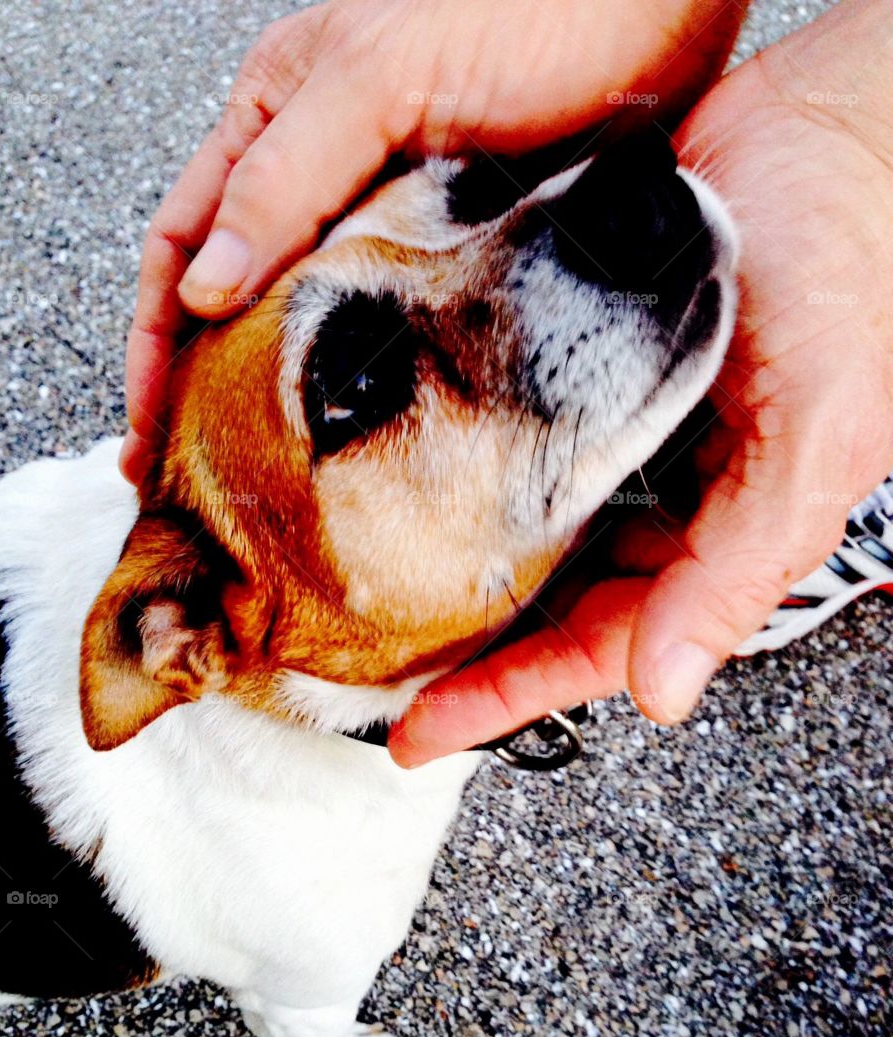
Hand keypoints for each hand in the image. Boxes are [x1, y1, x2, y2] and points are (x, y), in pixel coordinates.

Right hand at [121, 0, 741, 482]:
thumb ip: (284, 178)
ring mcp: (391, 223)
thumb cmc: (527, 4)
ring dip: (287, 400)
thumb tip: (205, 291)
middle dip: (208, 390)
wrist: (657, 11)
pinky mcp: (455, 258)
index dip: (155, 342)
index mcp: (277, 118)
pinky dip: (371, 389)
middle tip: (197, 482)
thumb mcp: (380, 78)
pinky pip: (394, 335)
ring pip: (316, 327)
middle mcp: (323, 175)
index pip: (184, 244)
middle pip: (241, 299)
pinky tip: (363, 437)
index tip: (151, 431)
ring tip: (269, 483)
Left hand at [390, 0, 892, 766]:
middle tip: (363, 669)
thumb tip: (665, 693)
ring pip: (521, 527)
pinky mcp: (579, 366)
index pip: (594, 645)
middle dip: (464, 647)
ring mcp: (616, 435)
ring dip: (452, 562)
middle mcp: (659, 498)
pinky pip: (510, 435)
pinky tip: (405, 472)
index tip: (419, 739)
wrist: (835, 128)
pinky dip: (460, 462)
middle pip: (546, 602)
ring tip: (363, 591)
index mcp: (713, 538)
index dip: (505, 699)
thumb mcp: (813, 439)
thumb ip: (736, 570)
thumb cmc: (856, 272)